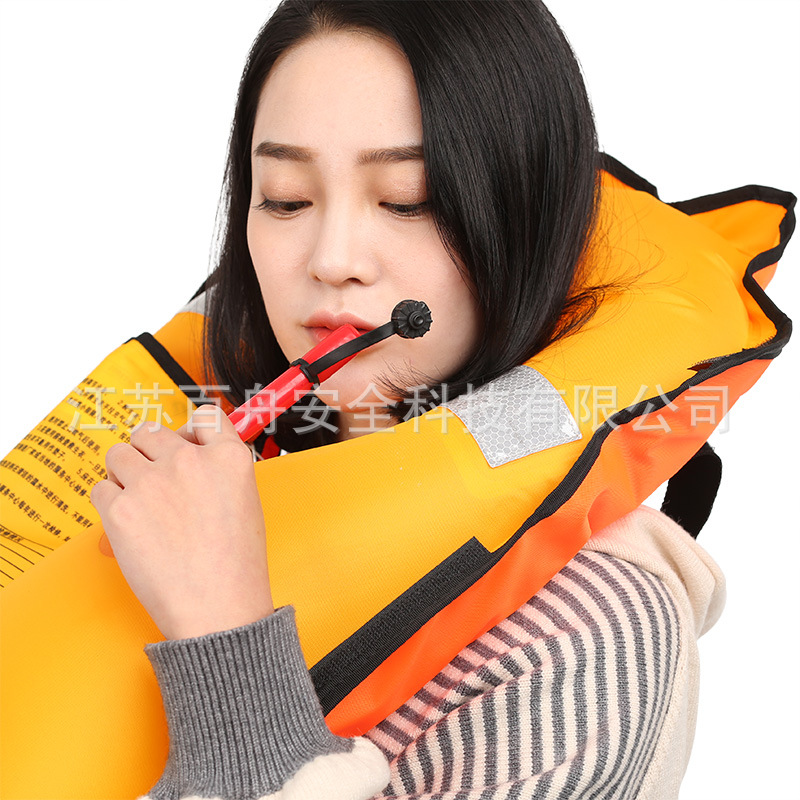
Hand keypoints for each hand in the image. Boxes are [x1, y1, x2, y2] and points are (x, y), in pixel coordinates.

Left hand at [91, 404, 273, 639]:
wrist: (217, 609)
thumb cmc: (235, 565)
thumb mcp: (245, 502)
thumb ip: (217, 468)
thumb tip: (180, 449)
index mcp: (229, 458)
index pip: (204, 417)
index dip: (190, 431)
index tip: (184, 445)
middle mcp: (190, 461)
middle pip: (150, 431)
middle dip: (148, 452)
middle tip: (152, 479)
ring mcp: (153, 482)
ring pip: (118, 453)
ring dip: (124, 473)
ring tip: (137, 501)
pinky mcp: (120, 509)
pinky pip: (100, 488)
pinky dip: (109, 503)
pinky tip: (128, 523)